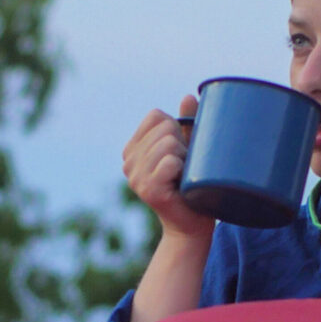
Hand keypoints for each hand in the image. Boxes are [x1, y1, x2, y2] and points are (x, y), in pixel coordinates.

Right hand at [122, 94, 213, 241]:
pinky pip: (171, 162)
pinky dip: (183, 170)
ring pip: (169, 143)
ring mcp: (135, 177)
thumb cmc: (191, 186)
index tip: (180, 151)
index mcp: (133, 149)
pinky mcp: (148, 189)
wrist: (192, 225)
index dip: (175, 127)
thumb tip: (187, 96)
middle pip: (165, 128)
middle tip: (184, 168)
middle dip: (183, 144)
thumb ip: (186, 123)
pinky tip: (182, 185)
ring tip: (184, 177)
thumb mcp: (188, 149)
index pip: (155, 116)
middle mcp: (128, 162)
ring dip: (186, 158)